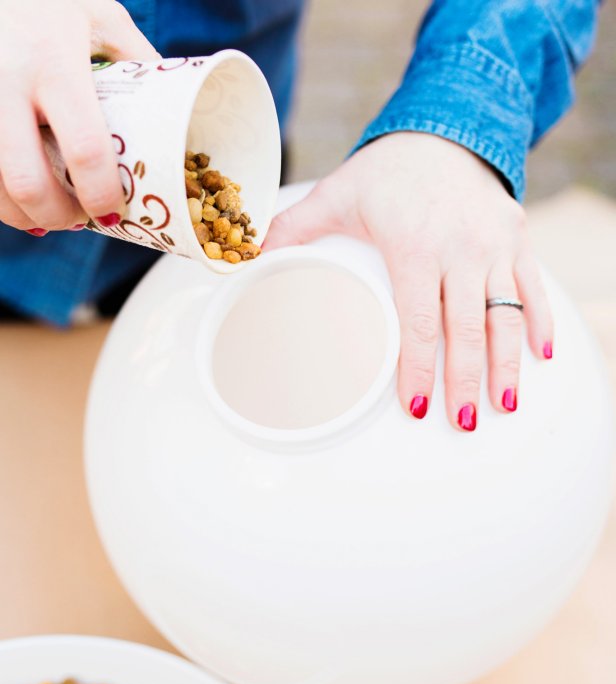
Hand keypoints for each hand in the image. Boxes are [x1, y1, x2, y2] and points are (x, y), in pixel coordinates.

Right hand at [0, 0, 158, 234]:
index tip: (112, 212)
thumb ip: (135, 62)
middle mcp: (7, 79)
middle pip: (28, 182)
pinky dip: (1, 201)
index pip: (85, 149)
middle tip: (80, 219)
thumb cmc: (46, 0)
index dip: (101, 195)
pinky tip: (20, 202)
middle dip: (58, 217)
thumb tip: (175, 117)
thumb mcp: (98, 16)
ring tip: (51, 214)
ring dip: (26, 216)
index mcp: (53, 60)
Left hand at [264, 133, 552, 429]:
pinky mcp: (518, 238)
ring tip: (502, 404)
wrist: (447, 126)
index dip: (417, 369)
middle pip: (466, 328)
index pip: (418, 321)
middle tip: (461, 423)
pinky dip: (540, 323)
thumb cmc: (387, 171)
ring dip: (507, 365)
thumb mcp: (337, 193)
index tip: (415, 407)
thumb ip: (293, 228)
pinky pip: (534, 288)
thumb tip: (248, 259)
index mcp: (414, 244)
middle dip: (465, 381)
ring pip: (506, 315)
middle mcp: (460, 246)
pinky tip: (539, 358)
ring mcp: (495, 243)